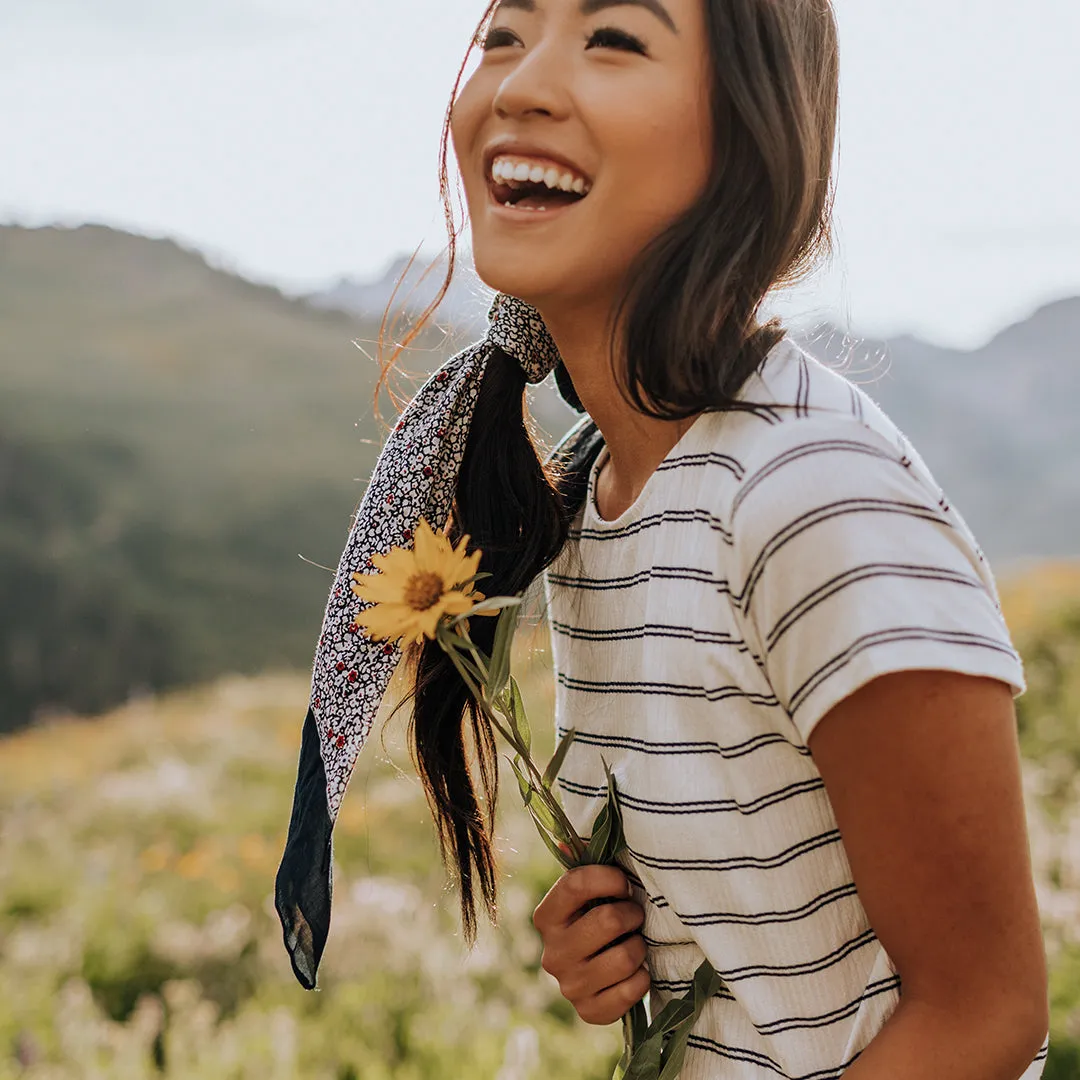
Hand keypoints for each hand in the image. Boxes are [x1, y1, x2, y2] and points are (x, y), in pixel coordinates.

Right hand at [533, 863, 649, 1025]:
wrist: (601, 975)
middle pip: (607, 920)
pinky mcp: (589, 1012)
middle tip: (635, 916)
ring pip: (624, 956)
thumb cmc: (598, 919)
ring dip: (639, 946)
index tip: (625, 883)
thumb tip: (566, 840)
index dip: (609, 878)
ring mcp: (569, 986)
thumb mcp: (589, 893)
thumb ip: (583, 865)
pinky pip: (632, 990)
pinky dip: (642, 978)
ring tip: (634, 943)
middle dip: (632, 914)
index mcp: (546, 917)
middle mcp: (551, 953)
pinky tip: (635, 972)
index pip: (575, 883)